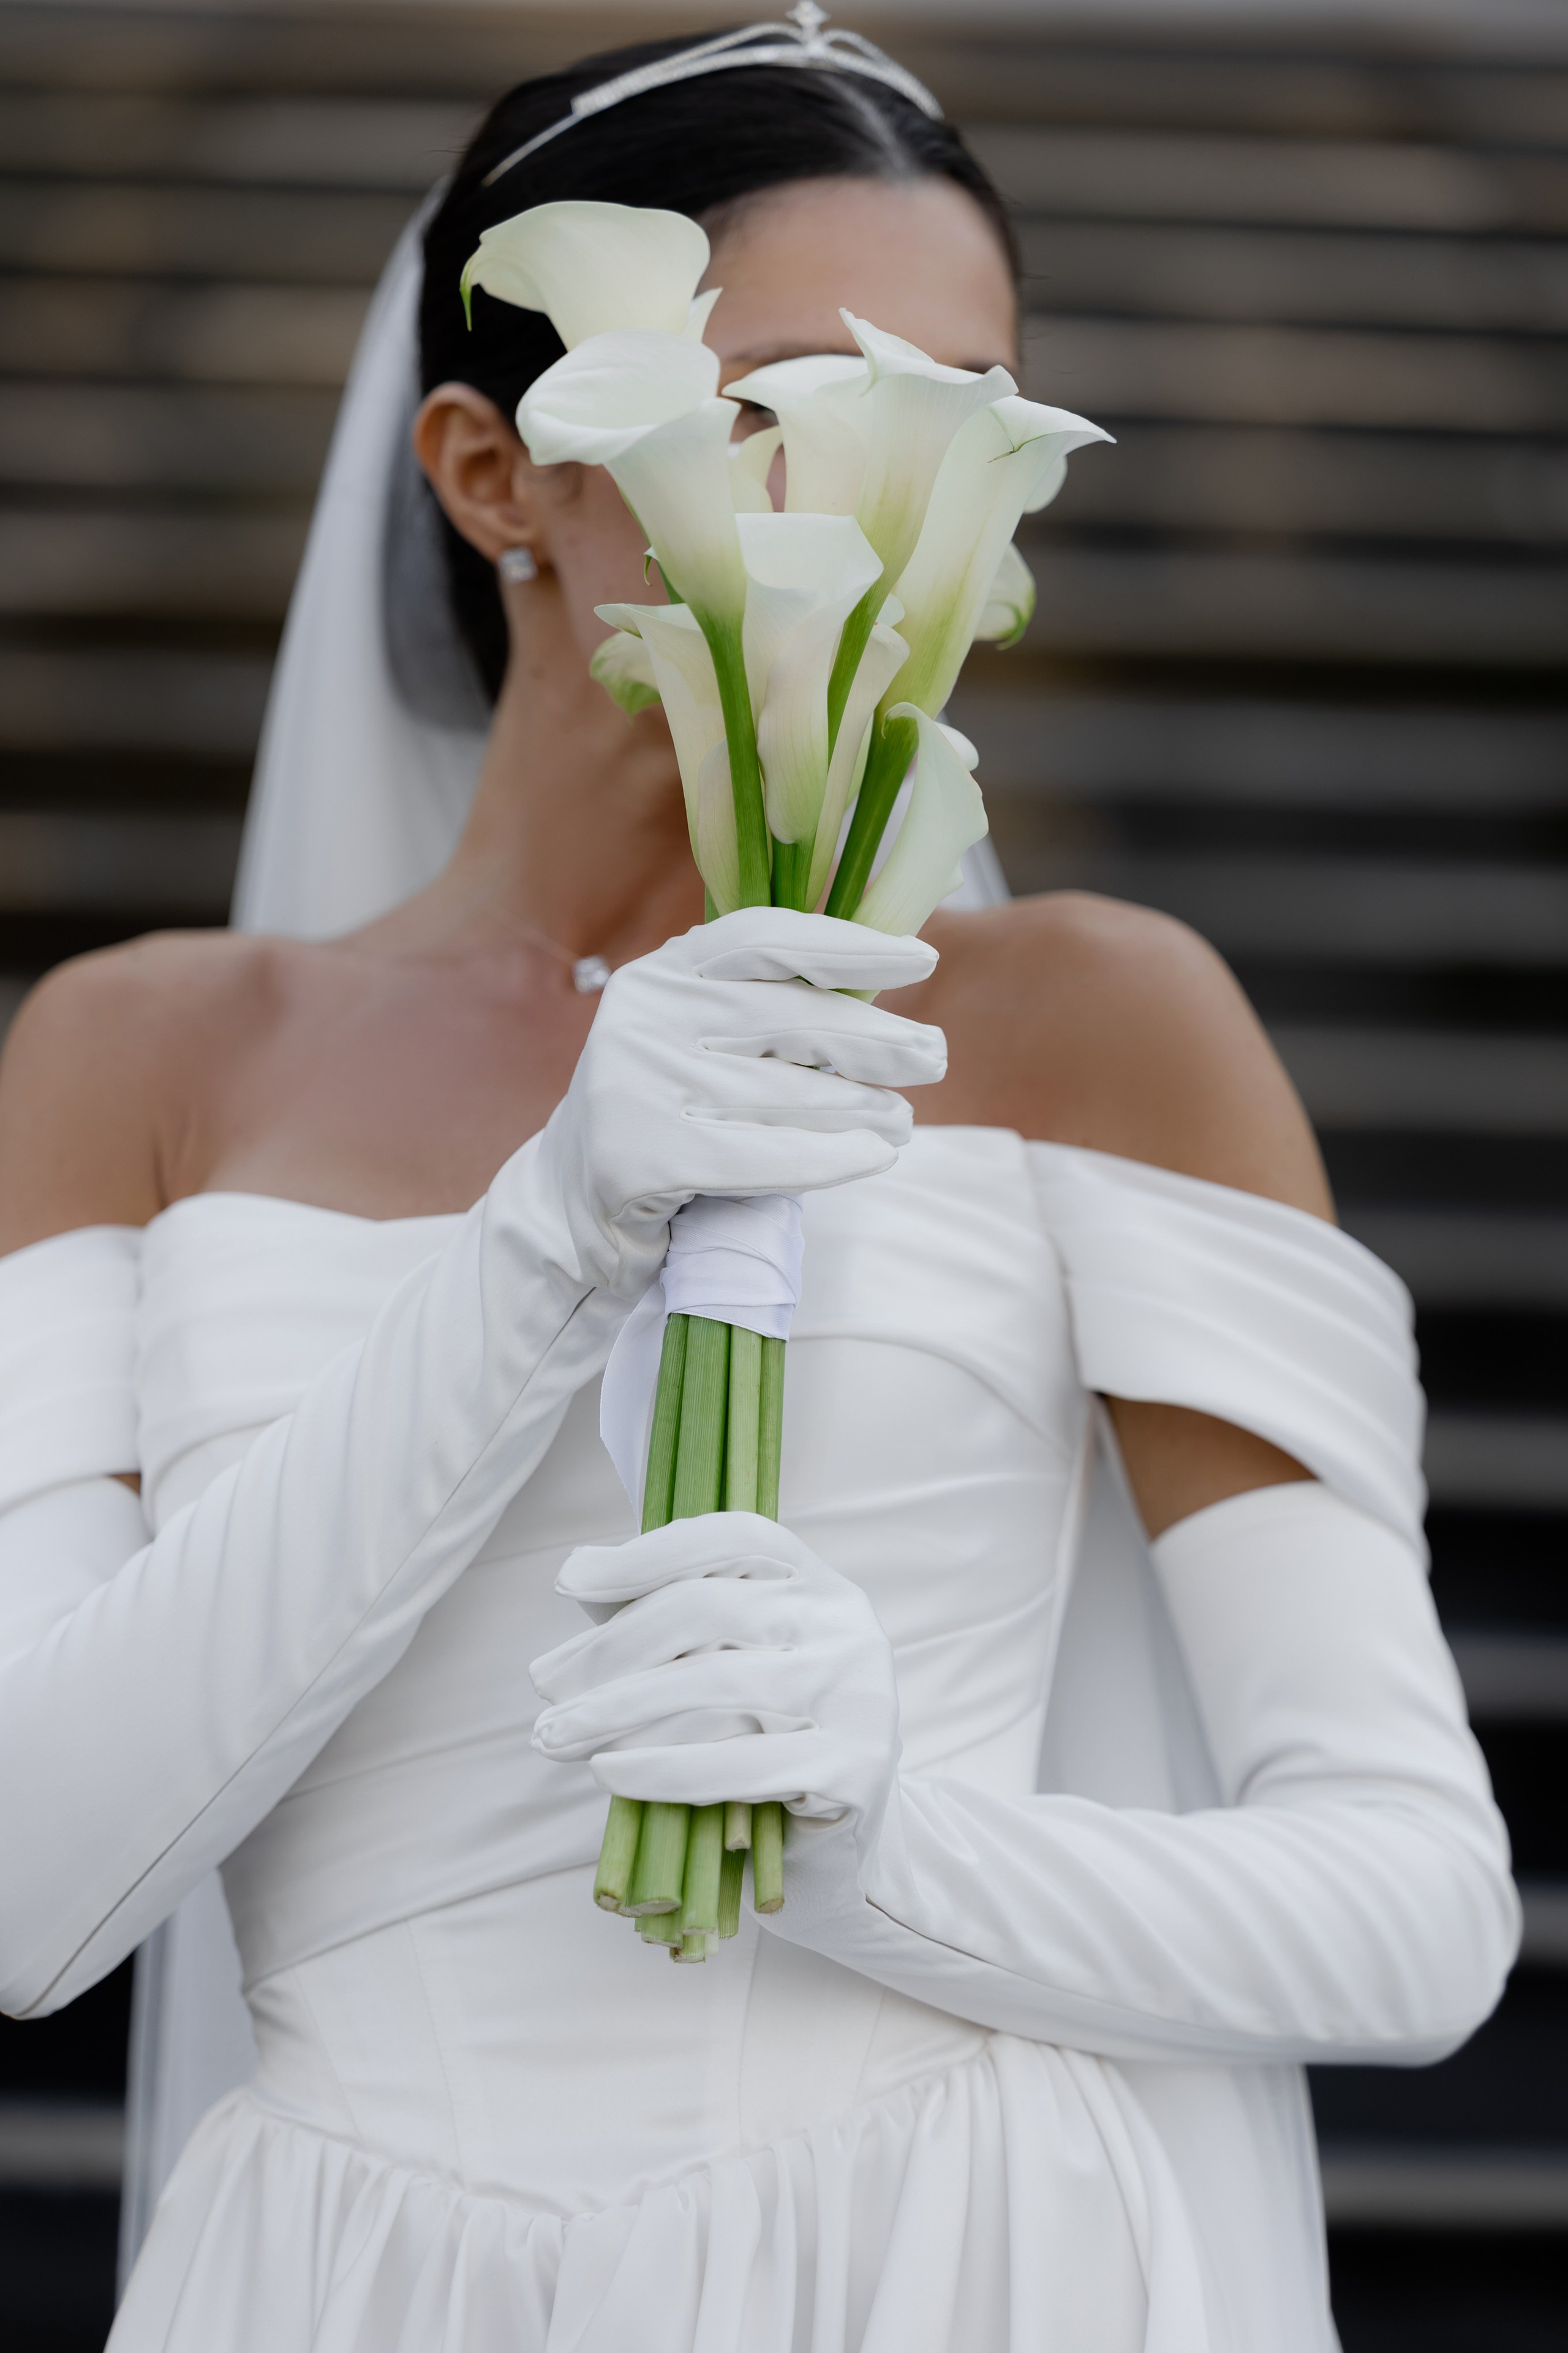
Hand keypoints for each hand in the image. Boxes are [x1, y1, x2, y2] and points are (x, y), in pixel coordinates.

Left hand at [530, 1513, 902, 1864]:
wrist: (842, 1851)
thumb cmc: (764, 1744)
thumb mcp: (721, 1667)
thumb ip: (663, 1618)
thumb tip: (578, 1575)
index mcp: (818, 1582)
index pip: (731, 1538)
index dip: (647, 1554)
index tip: (569, 1583)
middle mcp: (845, 1624)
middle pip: (707, 1610)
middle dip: (611, 1649)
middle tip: (544, 1686)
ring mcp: (858, 1694)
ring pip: (714, 1684)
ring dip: (616, 1711)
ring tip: (555, 1736)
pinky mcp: (854, 1770)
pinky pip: (738, 1764)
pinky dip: (662, 1769)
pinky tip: (608, 1773)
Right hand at [533, 908, 944, 1295]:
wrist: (574, 1205)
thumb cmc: (666, 1114)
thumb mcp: (702, 1042)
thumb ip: (767, 1013)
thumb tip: (882, 1000)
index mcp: (664, 972)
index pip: (766, 938)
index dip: (850, 944)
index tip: (923, 959)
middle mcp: (644, 1015)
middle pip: (787, 1017)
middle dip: (873, 1038)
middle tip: (934, 1057)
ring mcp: (634, 1084)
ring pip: (781, 1092)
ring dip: (861, 1107)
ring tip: (903, 1120)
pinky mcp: (638, 1156)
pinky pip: (759, 1156)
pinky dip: (828, 1159)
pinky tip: (872, 1157)